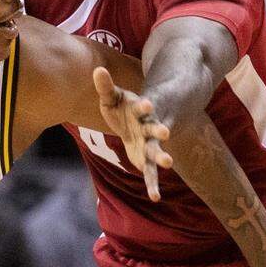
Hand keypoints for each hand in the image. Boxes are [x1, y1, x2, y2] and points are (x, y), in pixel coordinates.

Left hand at [93, 67, 172, 200]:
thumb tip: (97, 69)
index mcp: (140, 110)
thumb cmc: (123, 107)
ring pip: (157, 150)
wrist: (134, 122)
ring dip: (162, 156)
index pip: (143, 106)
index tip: (147, 104)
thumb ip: (105, 85)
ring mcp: (149, 143)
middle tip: (165, 132)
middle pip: (155, 128)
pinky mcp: (145, 158)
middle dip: (159, 129)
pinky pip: (150, 172)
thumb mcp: (112, 96)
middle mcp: (149, 126)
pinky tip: (155, 197)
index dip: (144, 105)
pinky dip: (152, 184)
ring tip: (168, 163)